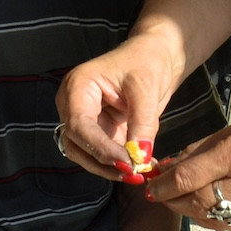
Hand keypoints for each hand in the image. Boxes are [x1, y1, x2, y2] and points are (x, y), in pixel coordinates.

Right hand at [55, 35, 185, 181]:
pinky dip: (118, 164)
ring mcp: (84, 119)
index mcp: (78, 86)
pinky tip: (140, 168)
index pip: (79, 125)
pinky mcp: (99, 130)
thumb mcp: (147, 89)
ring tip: (139, 173)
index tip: (127, 163)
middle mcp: (74, 104)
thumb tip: (139, 158)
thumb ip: (142, 123)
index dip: (100, 148)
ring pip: (86, 154)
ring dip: (109, 168)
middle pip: (76, 144)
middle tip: (133, 174)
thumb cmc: (148, 62)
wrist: (157, 56)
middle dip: (103, 163)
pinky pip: (102, 154)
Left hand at [145, 92, 230, 230]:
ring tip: (188, 202)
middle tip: (165, 195)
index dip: (164, 186)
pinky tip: (217, 209)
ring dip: (196, 213)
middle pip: (199, 203)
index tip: (153, 187)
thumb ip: (207, 146)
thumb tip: (176, 163)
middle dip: (176, 201)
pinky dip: (223, 220)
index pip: (188, 178)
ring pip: (218, 221)